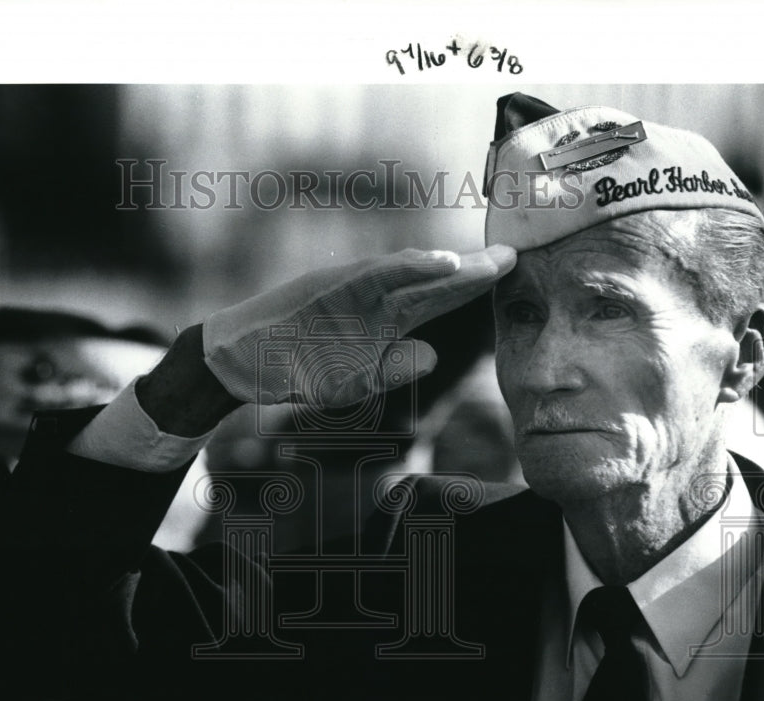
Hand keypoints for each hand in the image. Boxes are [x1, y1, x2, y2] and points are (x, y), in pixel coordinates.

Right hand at [203, 245, 515, 407]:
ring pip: (415, 274)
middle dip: (479, 273)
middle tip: (520, 256)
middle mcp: (378, 298)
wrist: (243, 361)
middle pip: (437, 284)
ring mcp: (356, 289)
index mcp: (386, 319)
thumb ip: (395, 369)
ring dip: (456, 268)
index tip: (515, 282)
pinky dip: (410, 268)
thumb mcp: (357, 382)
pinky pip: (378, 275)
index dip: (476, 291)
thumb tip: (433, 356)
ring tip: (496, 262)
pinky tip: (443, 263)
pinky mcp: (333, 286)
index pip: (441, 301)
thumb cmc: (301, 370)